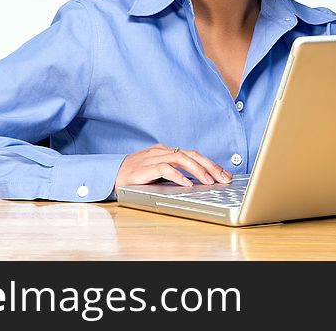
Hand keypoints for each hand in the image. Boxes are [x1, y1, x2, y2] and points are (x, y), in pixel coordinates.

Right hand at [115, 143, 231, 188]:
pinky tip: (188, 184)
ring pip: (182, 158)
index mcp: (167, 151)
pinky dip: (178, 176)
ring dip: (198, 170)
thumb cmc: (135, 176)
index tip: (225, 174)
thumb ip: (175, 173)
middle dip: (211, 166)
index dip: (211, 163)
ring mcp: (154, 157)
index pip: (193, 154)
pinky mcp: (146, 167)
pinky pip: (165, 168)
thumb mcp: (159, 173)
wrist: (110, 175)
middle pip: (192, 154)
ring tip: (210, 181)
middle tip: (224, 177)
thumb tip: (197, 182)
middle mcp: (163, 151)